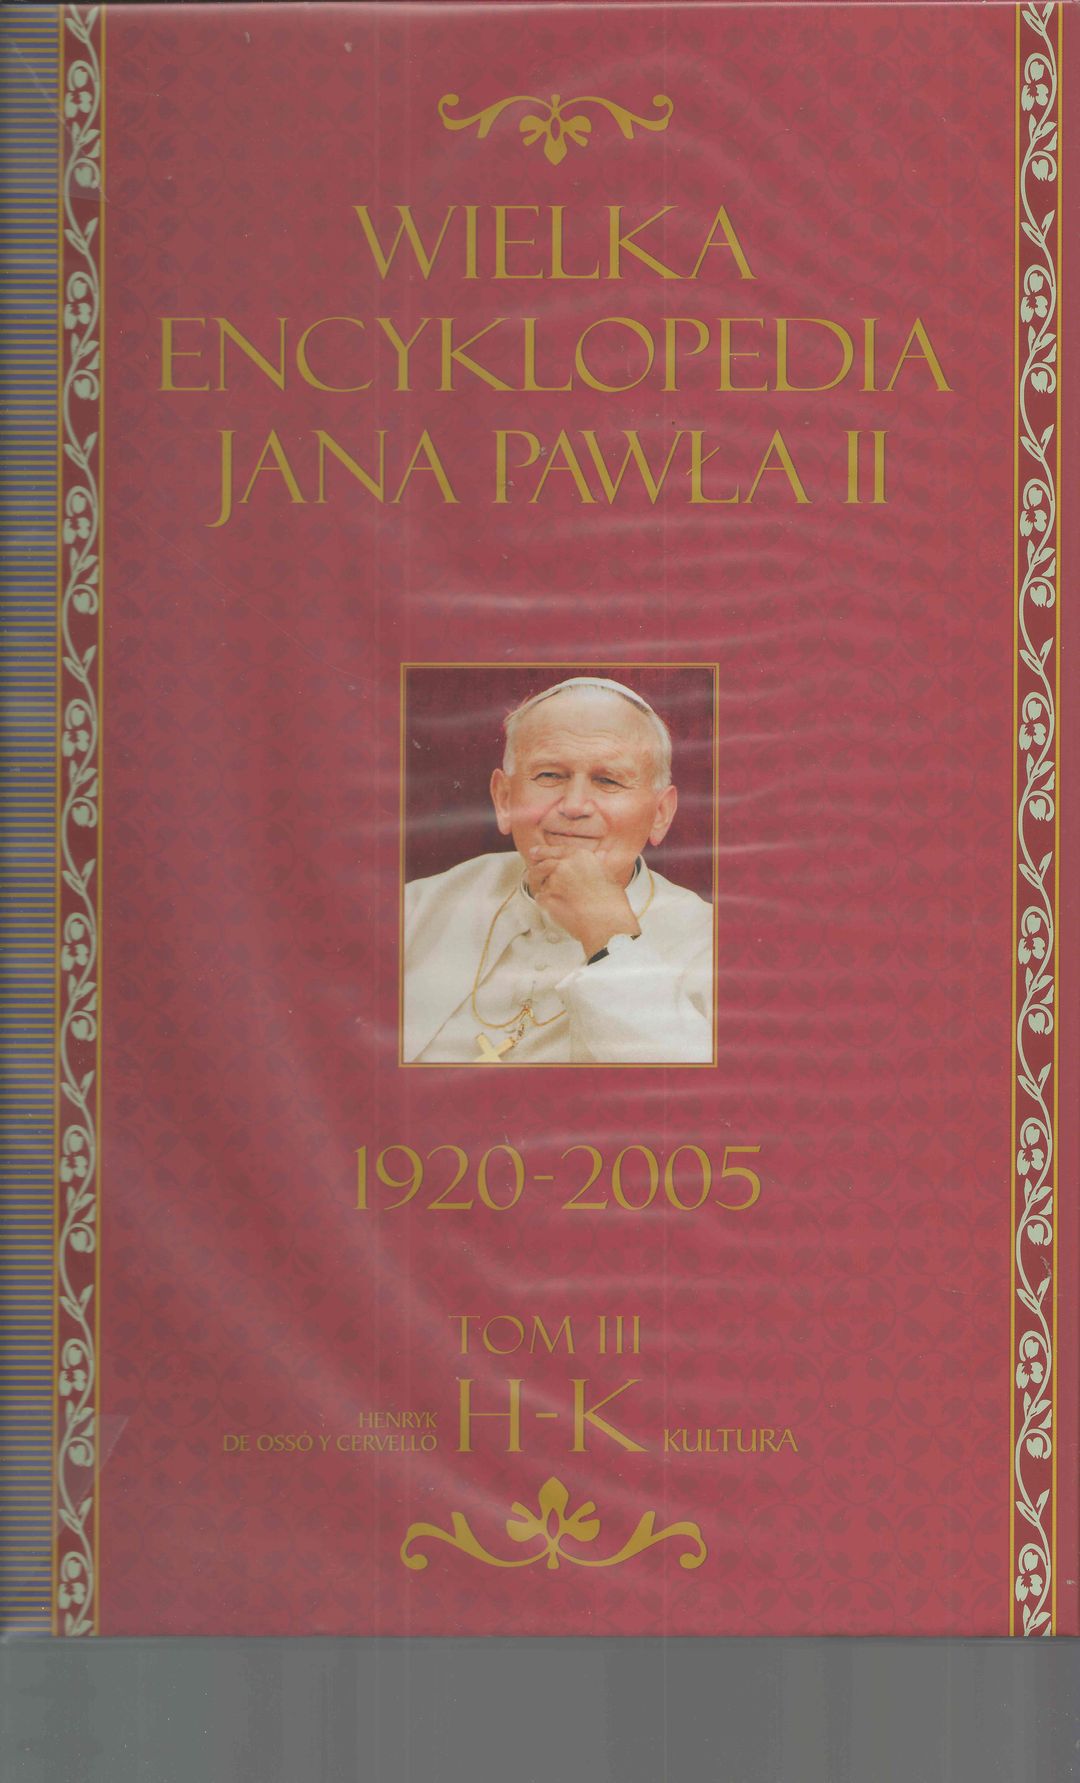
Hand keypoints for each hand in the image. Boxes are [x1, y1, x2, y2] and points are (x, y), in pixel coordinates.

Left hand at [527, 842, 639, 957]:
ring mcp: (554, 881)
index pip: (556, 850)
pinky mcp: (547, 898)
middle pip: (543, 864)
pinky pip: (540, 898)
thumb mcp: (608, 875)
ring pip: (539, 881)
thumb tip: (598, 859)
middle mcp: (565, 866)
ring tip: (542, 890)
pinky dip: (544, 901)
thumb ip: (595, 866)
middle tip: (532, 870)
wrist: (606, 923)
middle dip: (536, 867)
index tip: (536, 852)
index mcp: (580, 857)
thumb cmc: (612, 904)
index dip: (544, 851)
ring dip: (538, 884)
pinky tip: (553, 906)